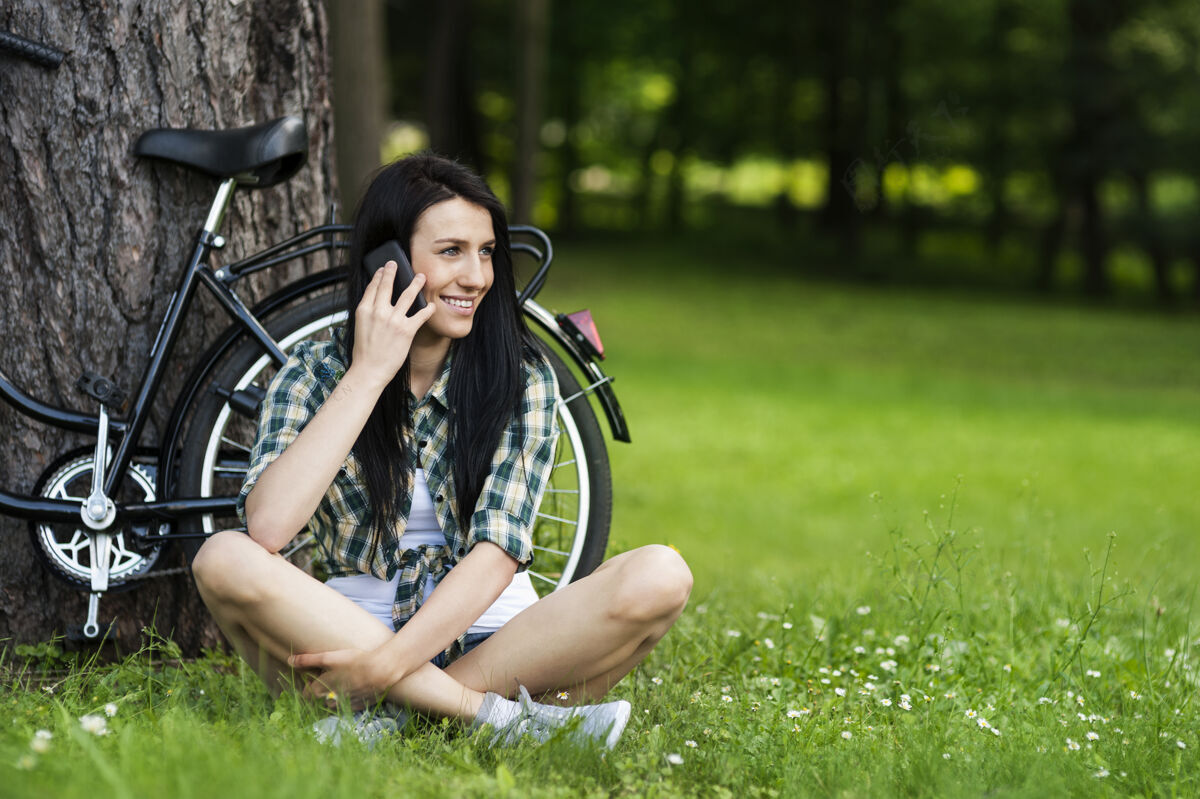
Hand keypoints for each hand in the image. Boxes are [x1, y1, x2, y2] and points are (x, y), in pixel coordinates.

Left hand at [289, 648, 401, 710]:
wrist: (381, 671)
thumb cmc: (354, 661)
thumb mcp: (329, 657)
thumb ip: (308, 660)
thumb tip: (289, 660)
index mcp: (320, 690)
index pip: (305, 695)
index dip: (307, 687)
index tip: (311, 679)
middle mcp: (330, 701)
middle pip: (318, 702)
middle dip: (318, 694)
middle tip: (326, 680)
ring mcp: (344, 705)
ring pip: (332, 705)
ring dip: (331, 698)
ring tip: (338, 686)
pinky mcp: (358, 705)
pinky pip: (346, 707)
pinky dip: (345, 701)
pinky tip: (351, 690)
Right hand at [350, 263, 435, 388]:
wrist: (369, 370)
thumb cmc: (364, 352)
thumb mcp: (360, 326)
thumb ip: (369, 313)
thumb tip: (377, 302)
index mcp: (364, 310)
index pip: (372, 287)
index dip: (378, 276)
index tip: (383, 269)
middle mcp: (378, 312)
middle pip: (387, 286)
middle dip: (392, 271)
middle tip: (396, 263)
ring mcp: (393, 320)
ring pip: (407, 295)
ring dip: (416, 284)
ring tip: (422, 276)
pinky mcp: (406, 330)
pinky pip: (421, 315)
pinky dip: (428, 309)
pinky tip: (432, 305)